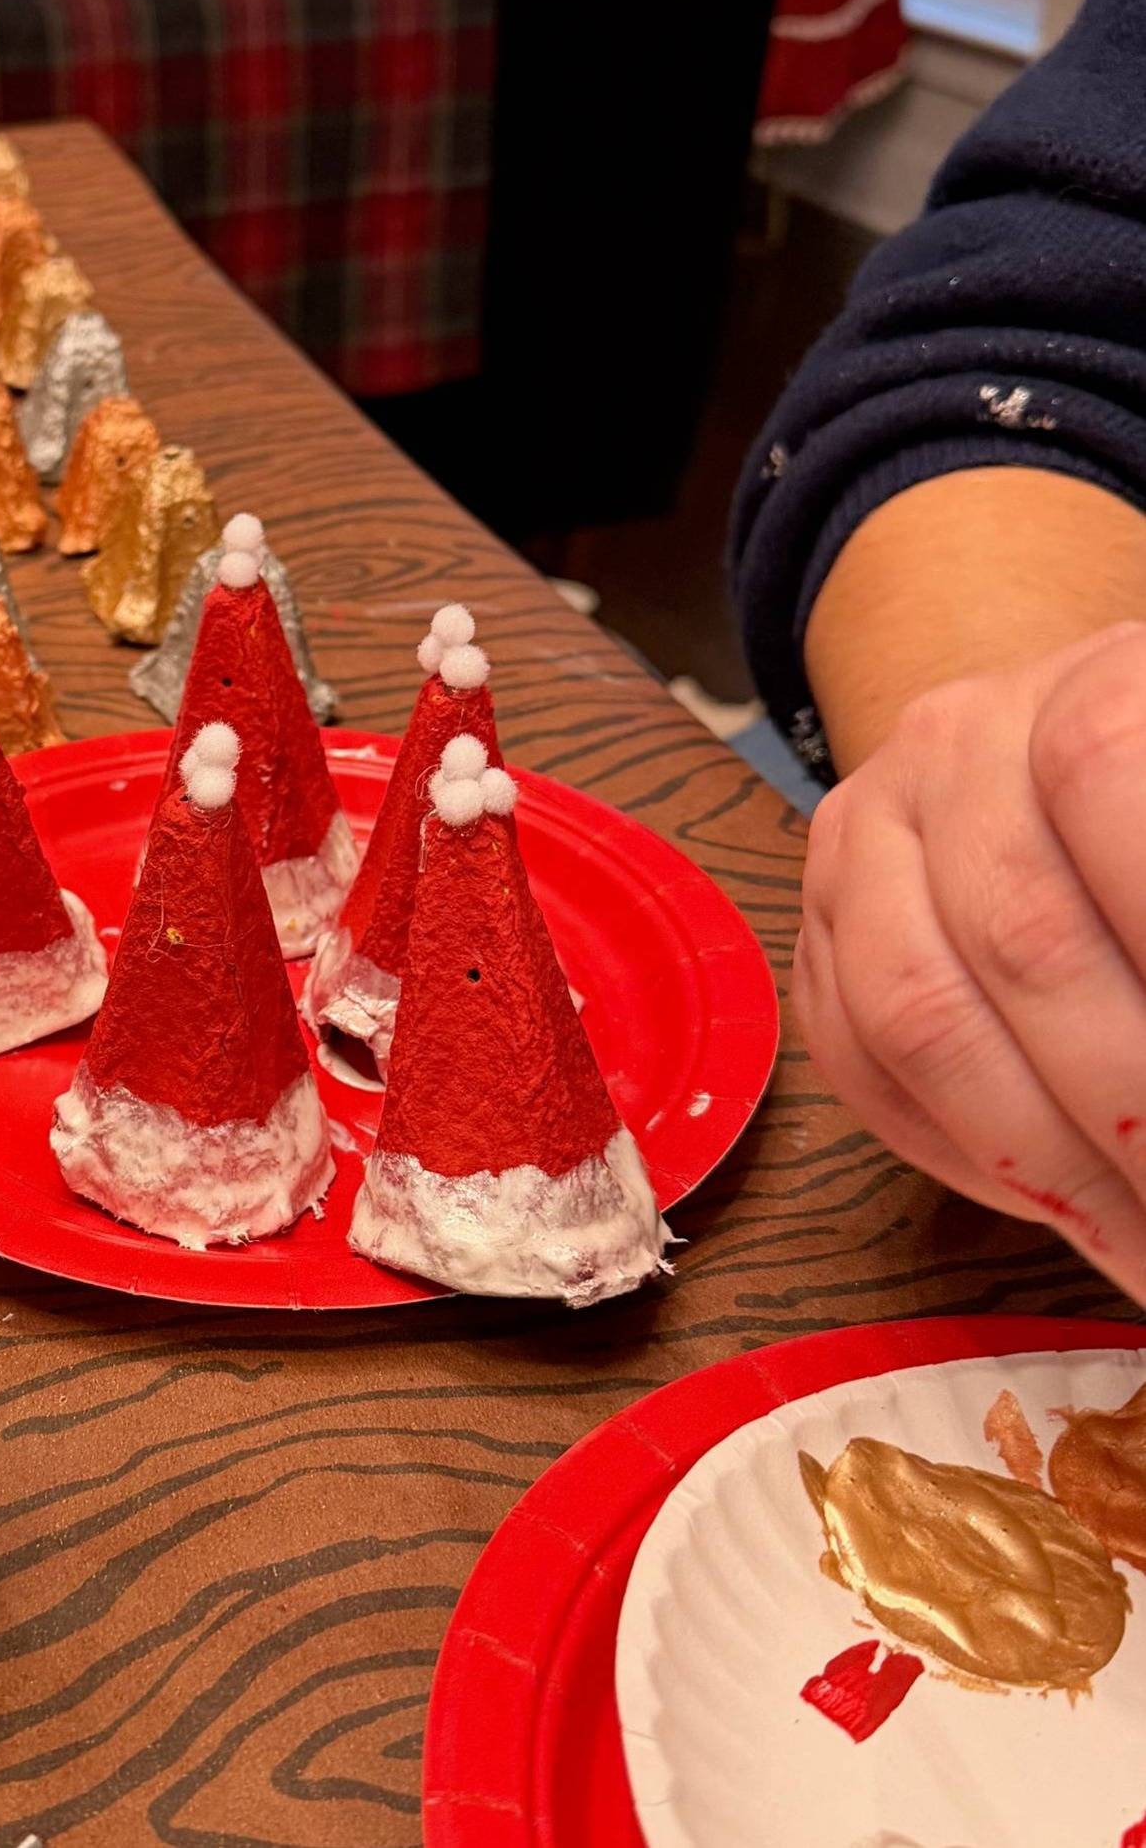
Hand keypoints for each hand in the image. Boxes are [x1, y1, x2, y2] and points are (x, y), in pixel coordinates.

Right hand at [794, 620, 1145, 1299]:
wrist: (1076, 757)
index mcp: (1089, 683)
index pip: (1103, 772)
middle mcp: (952, 743)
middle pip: (1018, 935)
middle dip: (1125, 1109)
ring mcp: (862, 834)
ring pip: (914, 1017)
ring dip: (1041, 1163)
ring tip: (1137, 1247)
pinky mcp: (815, 923)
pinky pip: (855, 1062)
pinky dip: (960, 1159)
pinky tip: (1055, 1207)